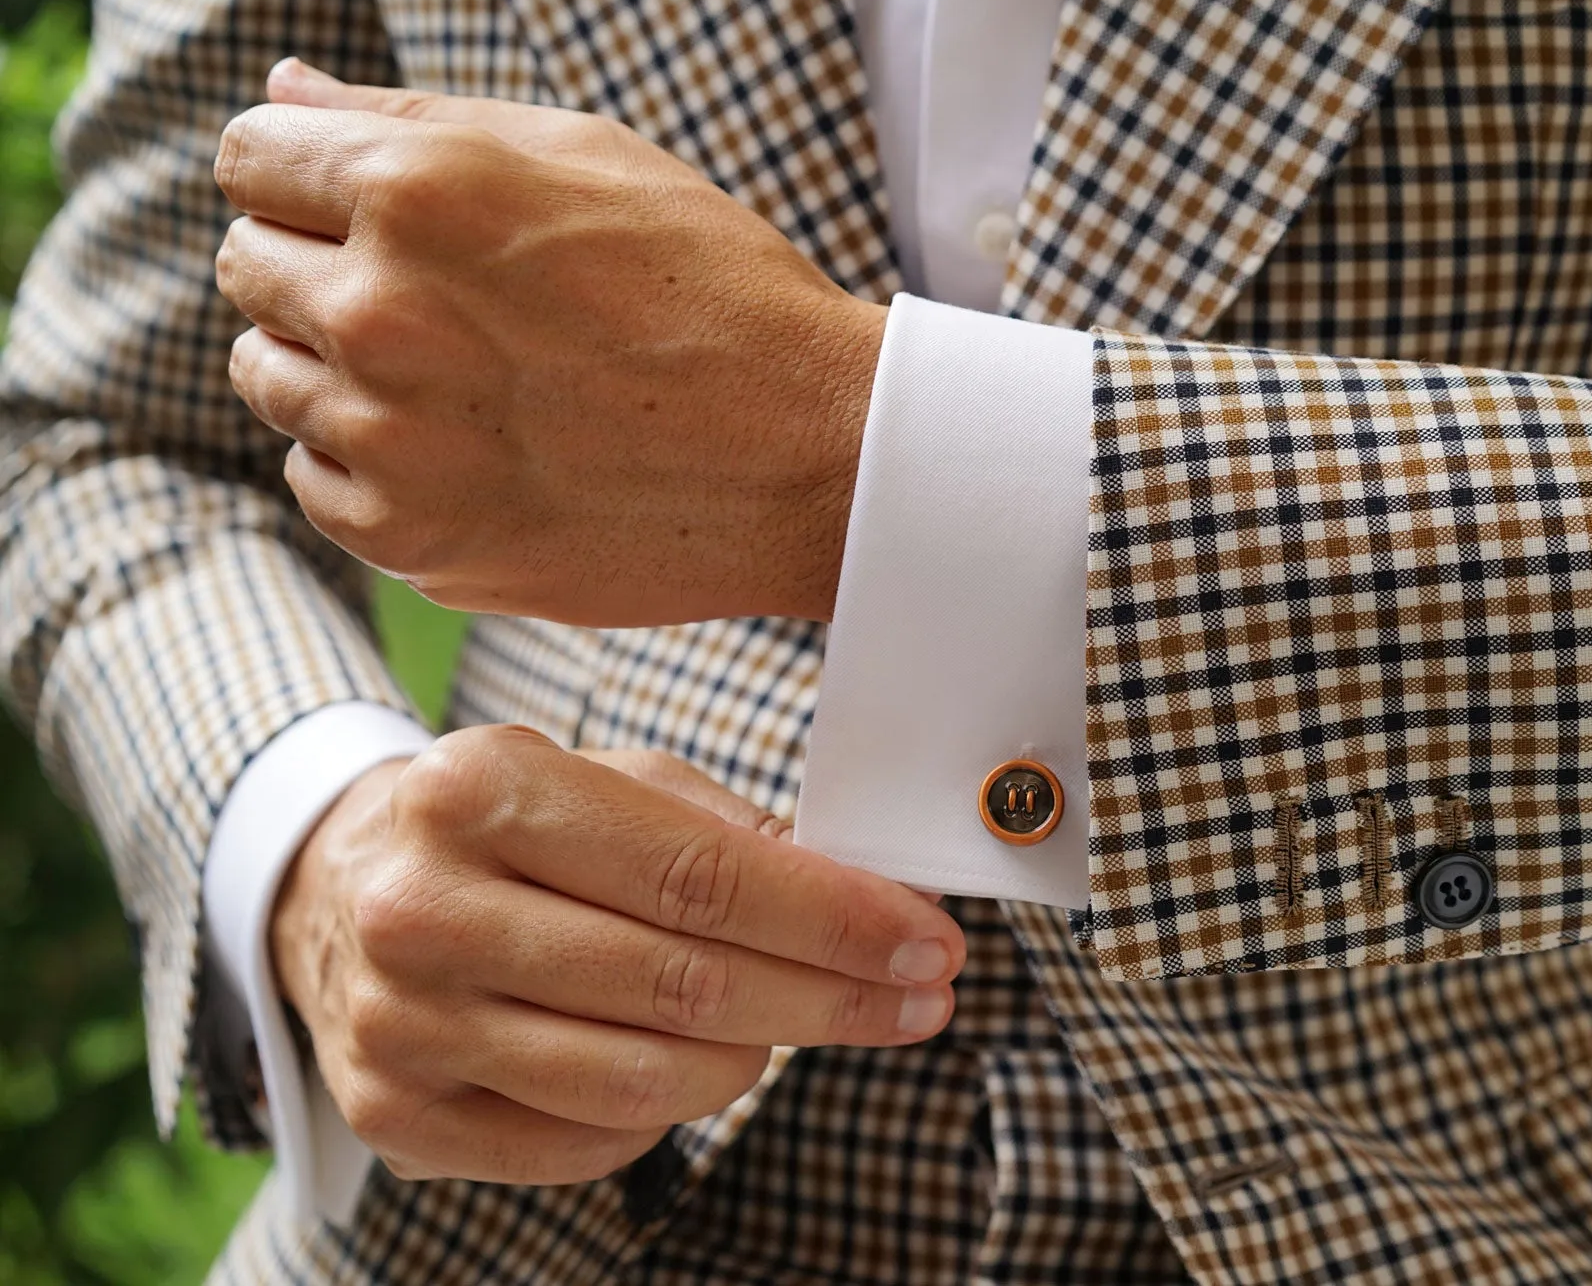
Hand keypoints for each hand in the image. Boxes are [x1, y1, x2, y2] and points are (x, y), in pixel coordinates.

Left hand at [213, 58, 886, 626]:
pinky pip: (318, 479)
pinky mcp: (412, 541)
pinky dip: (368, 461)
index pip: (250, 156)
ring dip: (336, 363)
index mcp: (417, 192)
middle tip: (434, 293)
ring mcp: (389, 440)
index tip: (363, 200)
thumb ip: (409, 117)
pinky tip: (466, 447)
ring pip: (269, 377)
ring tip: (459, 374)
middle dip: (317, 261)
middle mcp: (380, 314)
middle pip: (248, 266)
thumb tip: (286, 88)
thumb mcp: (582, 156)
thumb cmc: (716, 291)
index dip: (305, 169)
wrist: (811, 457)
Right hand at [270, 725, 963, 1185]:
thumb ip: (723, 829)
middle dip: (829, 997)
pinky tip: (693, 1064)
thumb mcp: (600, 780)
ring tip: (799, 1020)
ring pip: (638, 1080)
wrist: (335, 886)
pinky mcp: (396, 1112)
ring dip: (754, 1058)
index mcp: (480, 790)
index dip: (832, 919)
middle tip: (916, 997)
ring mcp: (401, 1022)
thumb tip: (865, 897)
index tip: (924, 942)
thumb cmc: (502, 827)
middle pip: (681, 985)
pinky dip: (665, 1113)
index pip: (699, 875)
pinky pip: (583, 1143)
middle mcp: (425, 907)